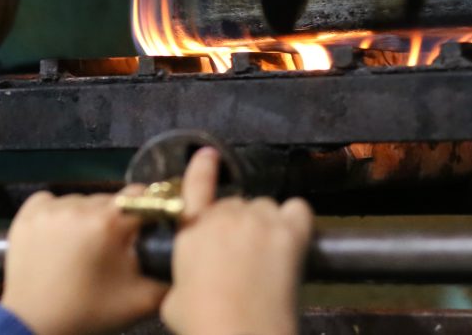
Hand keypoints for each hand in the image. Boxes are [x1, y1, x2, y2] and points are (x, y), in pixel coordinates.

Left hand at [0, 189, 166, 334]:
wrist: (35, 325)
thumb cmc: (88, 313)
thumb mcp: (140, 301)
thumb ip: (169, 276)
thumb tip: (183, 255)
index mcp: (109, 223)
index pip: (143, 197)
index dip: (148, 211)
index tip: (145, 227)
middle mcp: (79, 208)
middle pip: (112, 200)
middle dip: (116, 220)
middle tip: (112, 248)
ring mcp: (50, 209)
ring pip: (82, 201)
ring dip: (87, 218)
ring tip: (83, 248)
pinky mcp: (28, 214)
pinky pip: (52, 202)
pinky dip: (59, 215)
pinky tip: (60, 238)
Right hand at [160, 148, 313, 334]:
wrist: (240, 333)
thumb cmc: (204, 322)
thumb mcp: (173, 298)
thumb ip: (182, 276)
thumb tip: (188, 282)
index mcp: (191, 229)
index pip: (196, 185)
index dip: (202, 167)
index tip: (208, 155)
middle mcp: (224, 216)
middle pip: (235, 203)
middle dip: (238, 223)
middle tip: (243, 254)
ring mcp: (258, 221)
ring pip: (265, 206)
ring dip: (265, 222)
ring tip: (267, 253)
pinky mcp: (289, 232)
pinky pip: (297, 210)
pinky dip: (296, 220)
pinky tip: (293, 237)